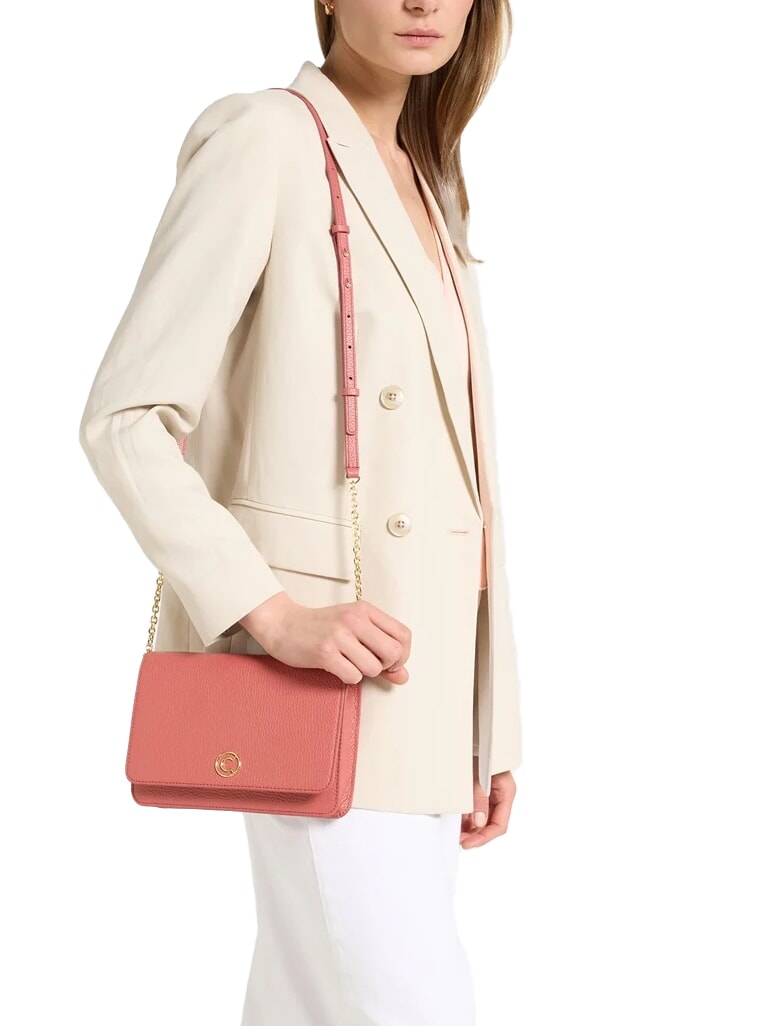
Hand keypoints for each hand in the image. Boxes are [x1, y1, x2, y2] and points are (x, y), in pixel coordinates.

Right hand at [240, 592, 411, 685]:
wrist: (283, 624)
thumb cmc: (321, 627)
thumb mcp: (354, 630)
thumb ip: (380, 651)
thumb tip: (403, 677)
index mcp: (365, 610)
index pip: (404, 635)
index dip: (403, 654)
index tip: (390, 661)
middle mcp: (355, 619)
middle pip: (394, 652)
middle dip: (386, 666)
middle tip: (371, 664)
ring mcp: (339, 635)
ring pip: (373, 668)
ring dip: (364, 672)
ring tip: (349, 663)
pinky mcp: (325, 652)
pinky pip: (353, 677)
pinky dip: (348, 677)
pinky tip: (337, 666)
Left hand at [460, 757, 516, 848]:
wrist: (474, 733)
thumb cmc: (479, 750)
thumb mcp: (478, 775)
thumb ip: (479, 798)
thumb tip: (478, 822)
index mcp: (506, 792)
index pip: (500, 824)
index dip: (484, 837)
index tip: (468, 844)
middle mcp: (500, 795)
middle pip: (490, 824)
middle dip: (475, 835)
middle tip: (459, 841)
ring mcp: (491, 793)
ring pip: (482, 818)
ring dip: (469, 827)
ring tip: (455, 832)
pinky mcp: (481, 789)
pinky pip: (476, 809)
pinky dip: (466, 817)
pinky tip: (456, 821)